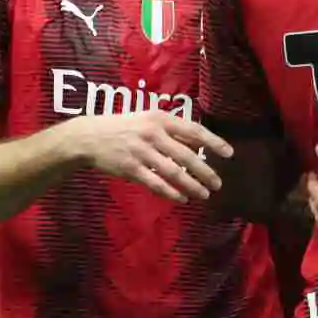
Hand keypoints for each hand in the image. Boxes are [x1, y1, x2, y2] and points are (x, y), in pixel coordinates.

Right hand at [61, 111, 231, 202]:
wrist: (88, 137)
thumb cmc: (124, 128)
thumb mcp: (148, 120)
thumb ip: (172, 131)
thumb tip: (199, 144)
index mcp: (160, 118)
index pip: (193, 130)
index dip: (213, 142)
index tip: (229, 154)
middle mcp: (153, 134)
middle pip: (187, 155)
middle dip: (205, 171)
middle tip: (218, 183)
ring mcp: (141, 152)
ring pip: (173, 172)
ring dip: (191, 185)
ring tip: (204, 194)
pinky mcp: (130, 168)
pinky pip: (155, 183)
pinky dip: (171, 192)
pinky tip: (182, 198)